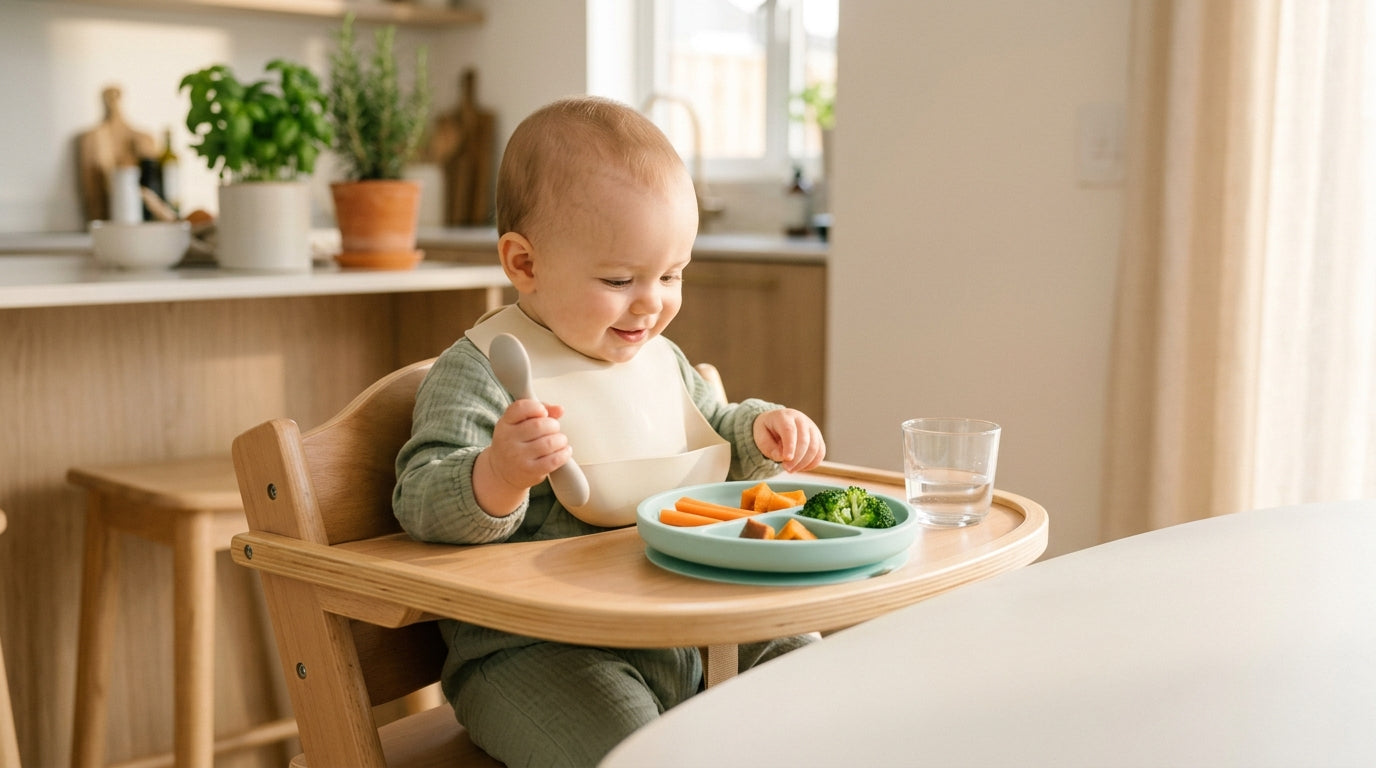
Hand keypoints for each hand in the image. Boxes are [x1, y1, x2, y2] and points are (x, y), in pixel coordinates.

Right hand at [474, 399, 568, 514]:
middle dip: (553, 425)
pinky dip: (564, 453)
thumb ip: (539, 411)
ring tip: (560, 441)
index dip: (537, 407)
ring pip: (549, 442)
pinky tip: (564, 450)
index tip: (543, 412)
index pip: (520, 408)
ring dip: (560, 440)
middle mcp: (508, 440)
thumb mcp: (519, 423)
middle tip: (554, 429)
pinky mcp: (530, 470)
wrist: (501, 472)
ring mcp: (518, 456)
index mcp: (505, 423)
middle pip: (539, 425)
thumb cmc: (516, 443)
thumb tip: (560, 409)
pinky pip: (553, 460)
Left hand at [753, 408, 825, 472]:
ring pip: (814, 448)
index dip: (790, 445)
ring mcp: (812, 428)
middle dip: (796, 458)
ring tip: (791, 469)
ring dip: (804, 463)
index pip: (789, 430)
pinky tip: (801, 467)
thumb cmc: (768, 431)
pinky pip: (820, 452)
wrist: (777, 422)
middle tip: (786, 469)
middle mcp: (801, 419)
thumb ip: (769, 448)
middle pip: (804, 440)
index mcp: (784, 416)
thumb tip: (781, 457)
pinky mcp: (818, 437)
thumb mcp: (761, 437)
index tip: (787, 459)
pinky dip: (812, 463)